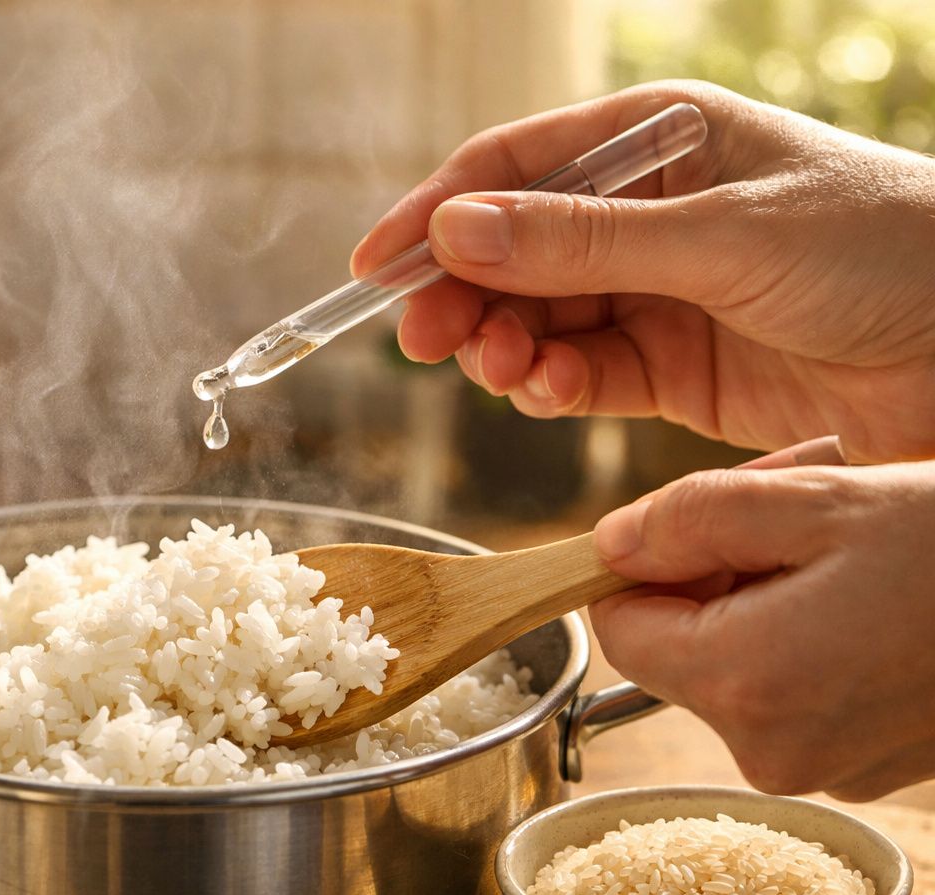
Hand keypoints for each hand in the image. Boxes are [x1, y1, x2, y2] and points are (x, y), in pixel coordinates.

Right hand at [352, 80, 934, 462]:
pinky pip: (582, 374)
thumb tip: (454, 230)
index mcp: (659, 141)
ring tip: (501, 372)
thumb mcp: (721, 234)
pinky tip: (551, 393)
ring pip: (537, 318)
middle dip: (462, 294)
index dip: (435, 212)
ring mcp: (654, 293)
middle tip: (424, 341)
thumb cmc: (881, 249)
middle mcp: (646, 214)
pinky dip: (553, 387)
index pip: (515, 168)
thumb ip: (583, 240)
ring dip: (504, 346)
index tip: (373, 267)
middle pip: (512, 251)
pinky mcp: (670, 369)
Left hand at [589, 459, 934, 800]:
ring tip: (849, 551)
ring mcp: (826, 767)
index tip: (698, 522)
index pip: (619, 627)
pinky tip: (876, 594)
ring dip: (766, 598)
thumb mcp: (814, 498)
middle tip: (794, 514)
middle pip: (677, 649)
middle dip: (715, 574)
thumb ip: (686, 519)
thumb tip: (609, 544)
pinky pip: (796, 693)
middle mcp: (774, 749)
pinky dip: (812, 635)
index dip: (643, 565)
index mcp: (746, 684)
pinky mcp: (866, 766)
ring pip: (737, 666)